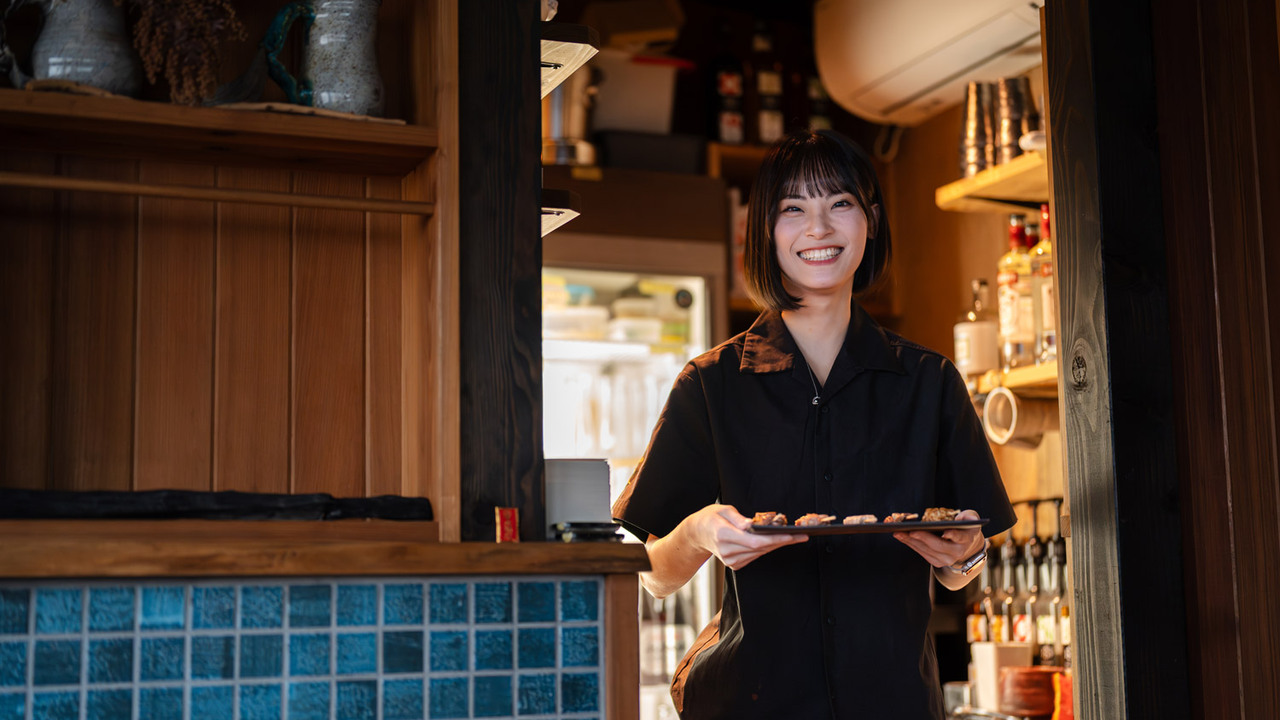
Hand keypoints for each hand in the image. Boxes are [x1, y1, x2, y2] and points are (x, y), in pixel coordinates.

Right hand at [687, 504, 807, 569]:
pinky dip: (767, 549)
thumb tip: (752, 525)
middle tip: (802, 535)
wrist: (697, 534)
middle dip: (783, 541)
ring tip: (795, 537)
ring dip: (778, 545)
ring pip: (760, 553)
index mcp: (723, 535)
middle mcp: (727, 551)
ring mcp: (731, 560)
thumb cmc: (710, 518)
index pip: (754, 541)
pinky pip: (756, 556)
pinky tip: (778, 542)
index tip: (791, 535)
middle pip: (761, 548)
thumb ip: (738, 518)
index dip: (774, 539)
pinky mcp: (735, 565)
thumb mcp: (722, 510)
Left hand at [892, 509, 983, 568]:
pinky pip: (922, 553)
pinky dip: (911, 544)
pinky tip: (902, 536)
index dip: (952, 535)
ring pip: (927, 550)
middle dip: (923, 538)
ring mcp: (946, 559)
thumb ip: (971, 516)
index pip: (959, 537)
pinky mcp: (937, 562)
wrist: (966, 545)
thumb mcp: (971, 519)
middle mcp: (957, 552)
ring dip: (911, 541)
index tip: (945, 532)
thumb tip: (970, 518)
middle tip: (909, 531)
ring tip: (899, 532)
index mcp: (966, 539)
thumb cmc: (965, 527)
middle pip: (938, 545)